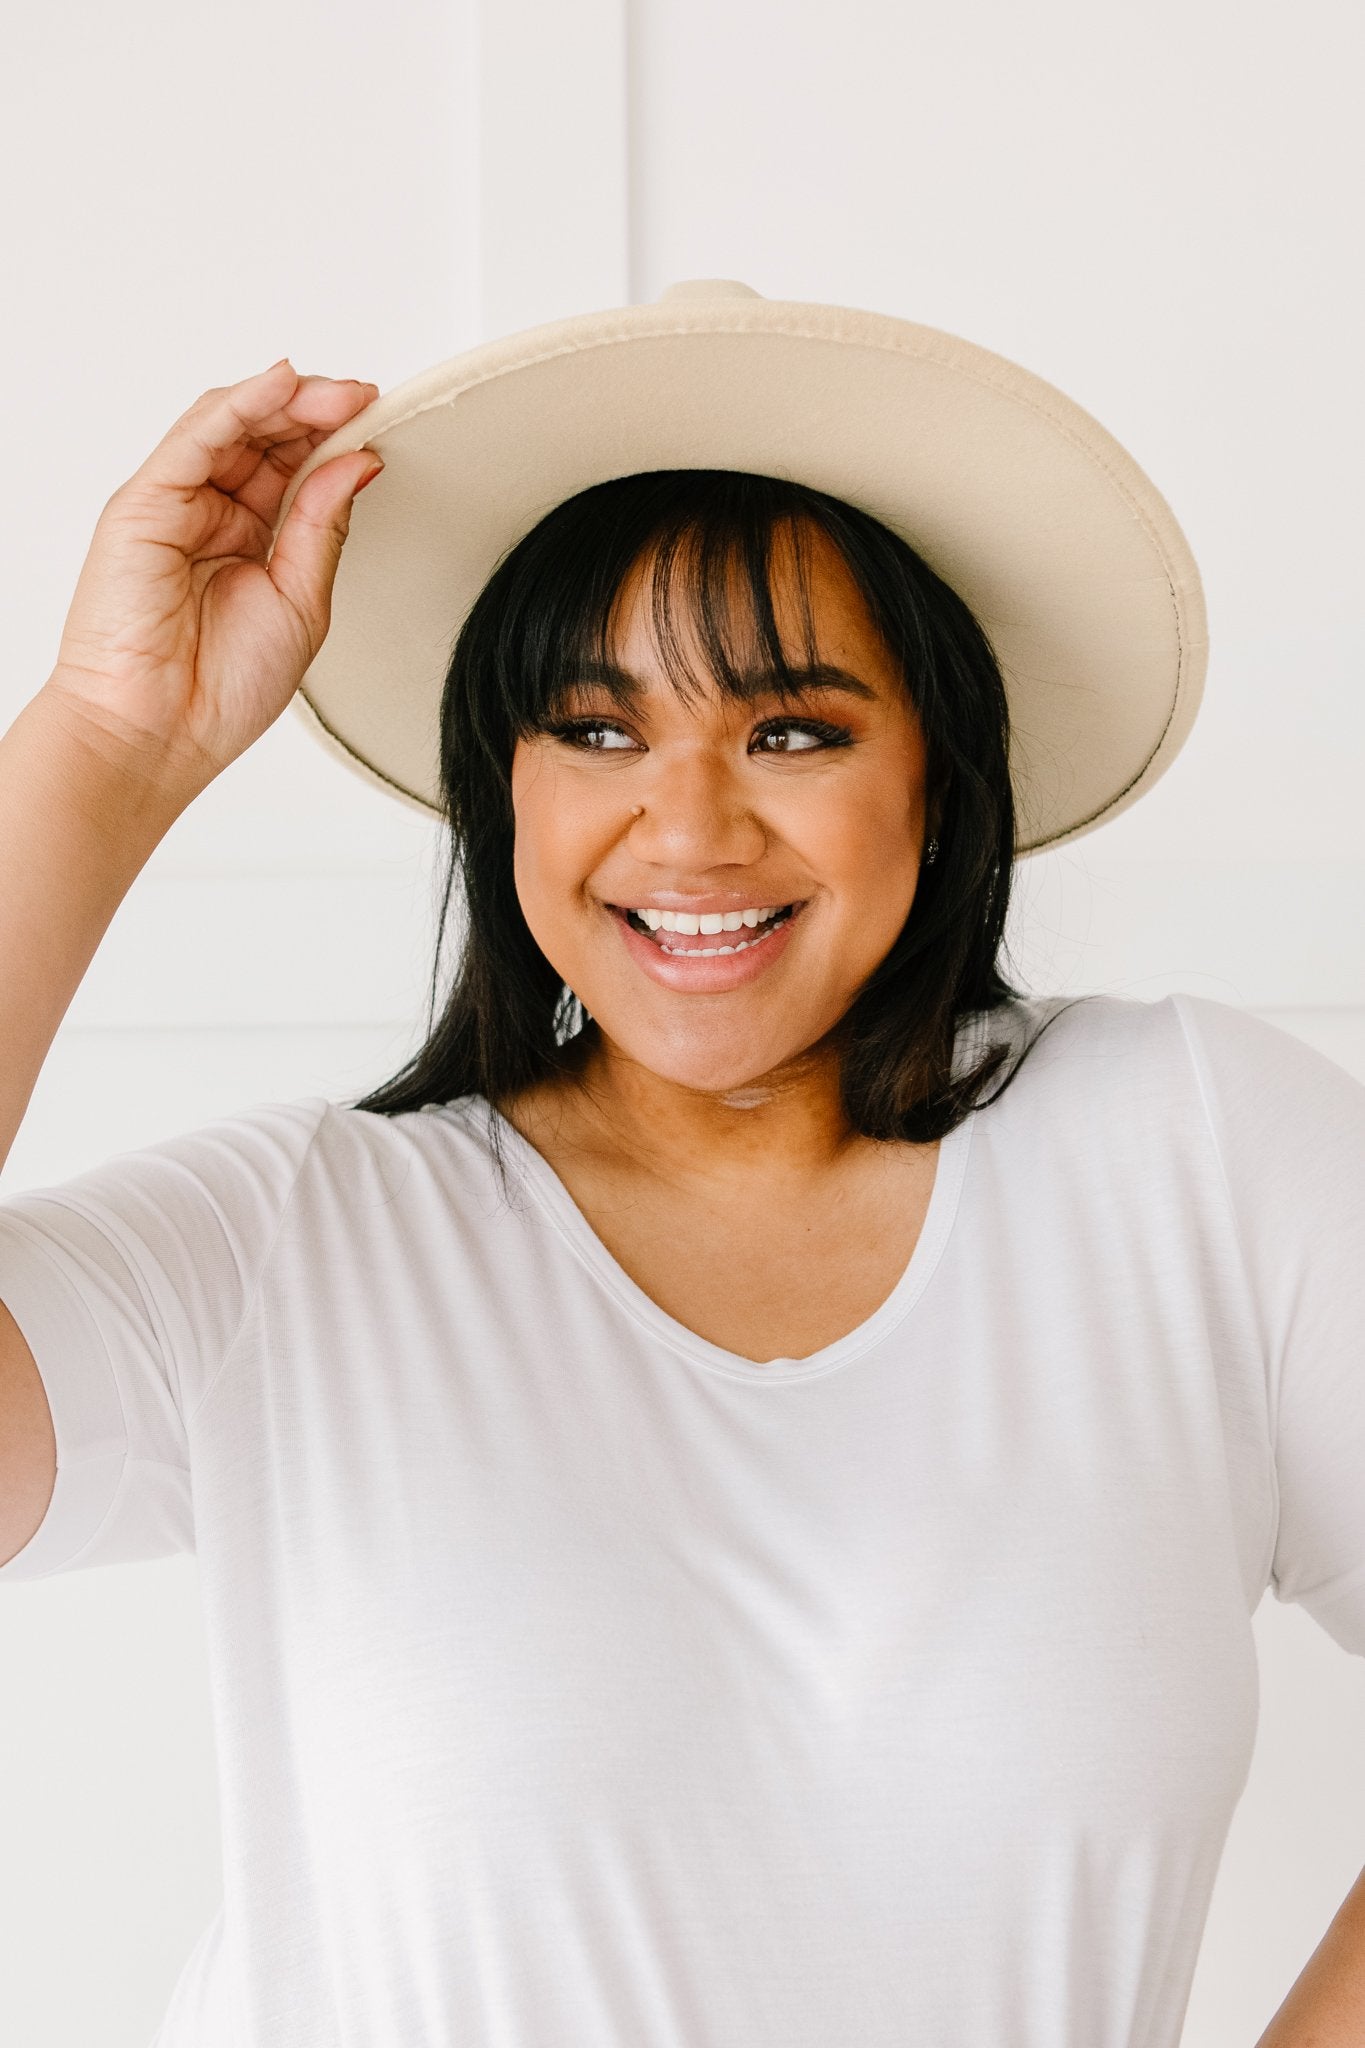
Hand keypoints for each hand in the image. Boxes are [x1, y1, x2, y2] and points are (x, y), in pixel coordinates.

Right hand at [44, 358, 381, 795]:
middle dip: (318, 411)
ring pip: (231, 425)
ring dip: (287, 400)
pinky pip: (195, 439)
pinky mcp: (144, 503)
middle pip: (265, 436)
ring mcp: (176, 503)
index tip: (380, 422)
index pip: (294, 466)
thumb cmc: (221, 688)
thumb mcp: (301, 601)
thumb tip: (359, 463)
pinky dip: (239, 406)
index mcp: (251, 537)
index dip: (336, 439)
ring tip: (338, 394)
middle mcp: (212, 513)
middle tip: (365, 399)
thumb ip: (323, 527)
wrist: (160, 734)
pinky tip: (280, 385)